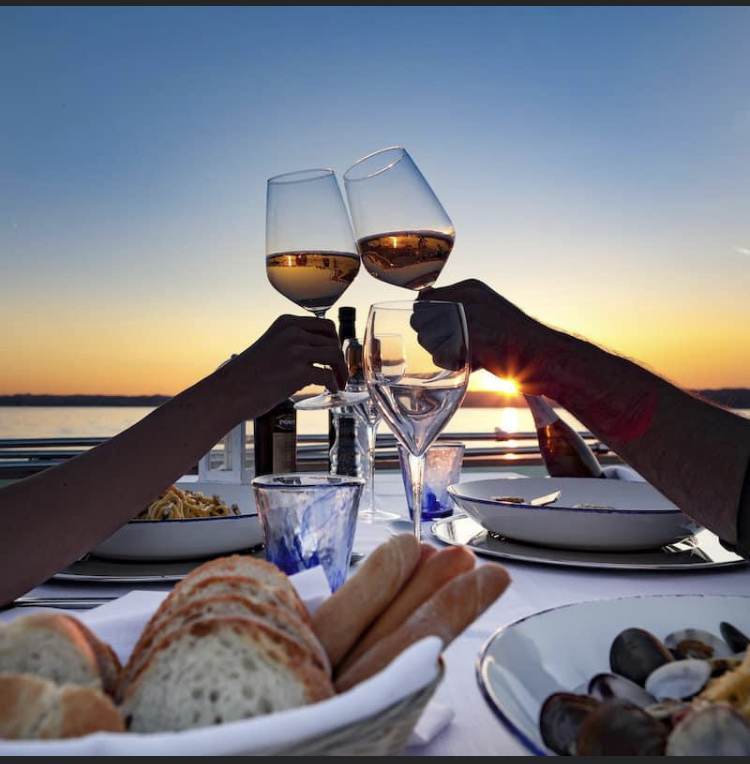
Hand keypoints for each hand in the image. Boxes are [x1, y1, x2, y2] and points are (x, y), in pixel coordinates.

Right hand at [219, 315, 347, 420]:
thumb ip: (292, 345)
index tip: (335, 355)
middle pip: (333, 340)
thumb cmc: (247, 375)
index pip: (325, 324)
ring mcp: (296, 351)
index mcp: (286, 323)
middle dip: (340, 357)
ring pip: (335, 355)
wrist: (229, 391)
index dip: (335, 341)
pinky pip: (327, 376)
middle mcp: (293, 332)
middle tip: (339, 371)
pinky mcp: (299, 372)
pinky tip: (330, 390)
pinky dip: (333, 384)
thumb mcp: (271, 345)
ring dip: (341, 371)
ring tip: (338, 382)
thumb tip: (316, 357)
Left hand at [417, 279, 548, 388]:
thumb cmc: (516, 339)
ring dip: (442, 352)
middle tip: (455, 346)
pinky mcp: (468, 337)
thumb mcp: (487, 310)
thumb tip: (422, 308)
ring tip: (467, 353)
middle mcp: (465, 297)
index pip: (424, 300)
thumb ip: (459, 307)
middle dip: (432, 337)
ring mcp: (466, 315)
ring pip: (426, 338)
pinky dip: (451, 364)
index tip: (446, 332)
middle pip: (419, 319)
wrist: (544, 354)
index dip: (428, 321)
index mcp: (469, 288)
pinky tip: (470, 361)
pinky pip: (439, 356)